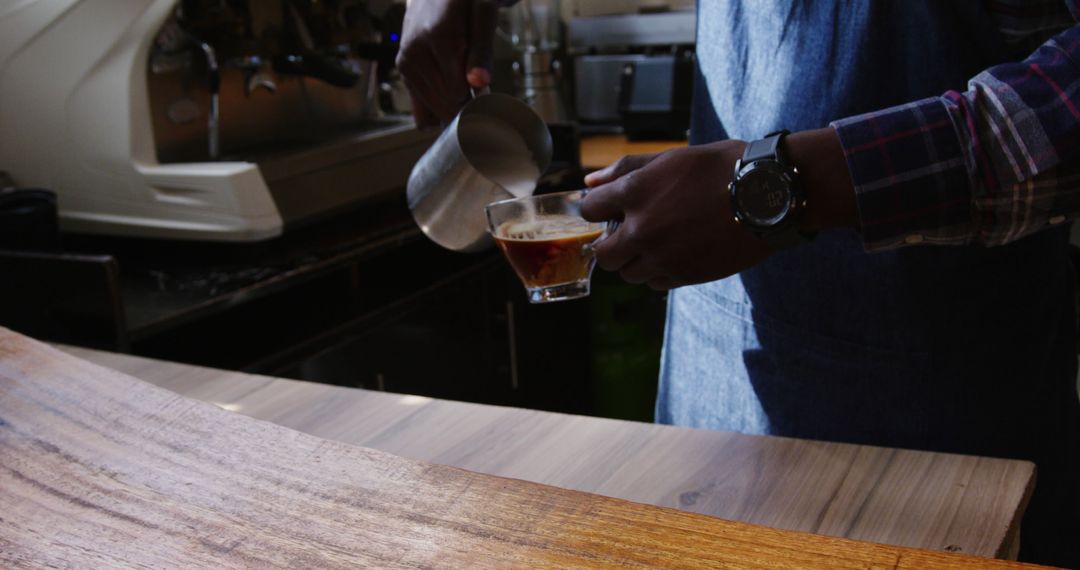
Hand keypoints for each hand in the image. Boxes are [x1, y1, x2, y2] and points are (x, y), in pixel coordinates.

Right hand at [396, 0, 502, 127]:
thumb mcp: (484, 13)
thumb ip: (482, 50)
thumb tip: (478, 83)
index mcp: (437, 37)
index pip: (458, 90)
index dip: (477, 97)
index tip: (487, 92)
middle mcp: (415, 52)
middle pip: (445, 101)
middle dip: (465, 103)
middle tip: (478, 92)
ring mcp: (405, 62)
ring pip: (432, 106)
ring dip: (452, 107)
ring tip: (466, 92)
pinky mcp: (403, 68)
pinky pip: (419, 105)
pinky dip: (435, 110)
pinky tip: (448, 104)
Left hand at [580, 142, 772, 289]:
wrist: (769, 195)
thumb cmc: (723, 168)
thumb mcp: (673, 157)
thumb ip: (627, 169)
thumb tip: (590, 183)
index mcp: (635, 192)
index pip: (589, 211)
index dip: (597, 210)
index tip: (609, 210)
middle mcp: (642, 228)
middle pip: (603, 254)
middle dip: (611, 244)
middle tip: (628, 234)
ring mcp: (663, 256)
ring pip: (627, 273)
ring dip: (635, 260)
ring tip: (658, 242)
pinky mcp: (684, 275)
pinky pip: (654, 283)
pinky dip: (658, 272)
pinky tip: (675, 254)